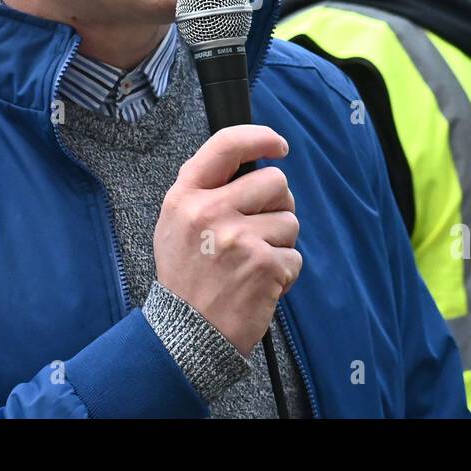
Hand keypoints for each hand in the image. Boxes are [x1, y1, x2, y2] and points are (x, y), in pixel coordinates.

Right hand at [153, 124, 301, 355]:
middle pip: (274, 181)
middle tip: (262, 229)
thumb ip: (205, 190)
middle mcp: (209, 212)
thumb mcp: (175, 224)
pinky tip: (259, 285)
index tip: (278, 145)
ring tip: (253, 264)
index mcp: (185, 197)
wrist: (187, 333)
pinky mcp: (263, 265)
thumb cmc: (187, 277)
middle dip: (278, 204)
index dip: (260, 137)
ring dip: (281, 243)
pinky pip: (294, 257)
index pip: (226, 145)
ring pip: (290, 220)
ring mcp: (238, 238)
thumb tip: (250, 164)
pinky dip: (284, 274)